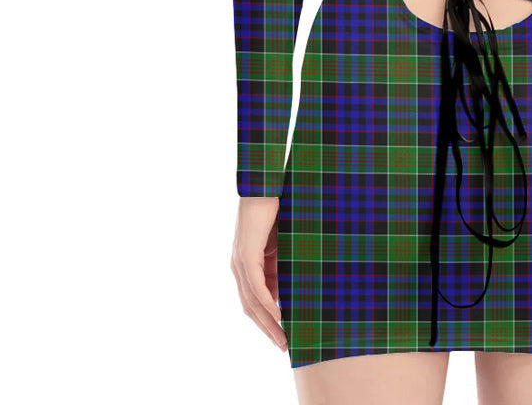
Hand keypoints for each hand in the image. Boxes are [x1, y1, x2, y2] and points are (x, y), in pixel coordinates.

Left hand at [231, 197, 287, 353]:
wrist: (263, 185)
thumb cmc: (274, 209)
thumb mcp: (280, 242)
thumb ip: (282, 262)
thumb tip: (292, 284)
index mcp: (247, 264)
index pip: (254, 301)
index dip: (267, 320)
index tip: (282, 335)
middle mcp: (239, 267)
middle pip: (251, 307)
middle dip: (268, 329)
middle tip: (284, 346)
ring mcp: (240, 262)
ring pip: (253, 301)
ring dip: (268, 322)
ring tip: (283, 338)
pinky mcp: (246, 255)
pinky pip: (256, 286)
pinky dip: (266, 303)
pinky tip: (277, 315)